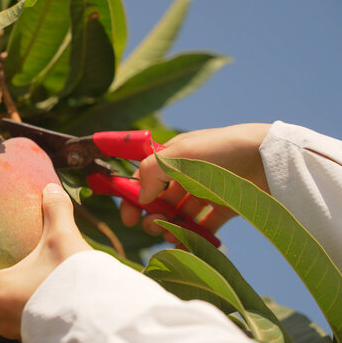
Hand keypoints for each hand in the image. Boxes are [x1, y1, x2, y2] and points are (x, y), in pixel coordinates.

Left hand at [0, 183, 91, 339]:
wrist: (99, 317)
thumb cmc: (73, 278)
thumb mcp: (63, 238)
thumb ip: (55, 210)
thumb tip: (51, 188)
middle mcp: (1, 315)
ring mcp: (16, 331)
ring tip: (12, 286)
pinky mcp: (34, 336)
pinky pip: (12, 327)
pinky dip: (15, 312)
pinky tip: (34, 297)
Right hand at [121, 123, 271, 242]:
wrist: (269, 158)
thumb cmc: (222, 149)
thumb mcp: (180, 153)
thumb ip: (152, 173)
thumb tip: (140, 198)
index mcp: (174, 157)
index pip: (144, 179)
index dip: (133, 198)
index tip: (129, 219)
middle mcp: (187, 174)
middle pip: (161, 200)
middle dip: (153, 216)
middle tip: (154, 226)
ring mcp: (206, 191)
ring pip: (180, 215)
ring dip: (171, 228)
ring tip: (172, 236)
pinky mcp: (225, 207)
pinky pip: (204, 226)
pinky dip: (194, 238)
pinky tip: (187, 247)